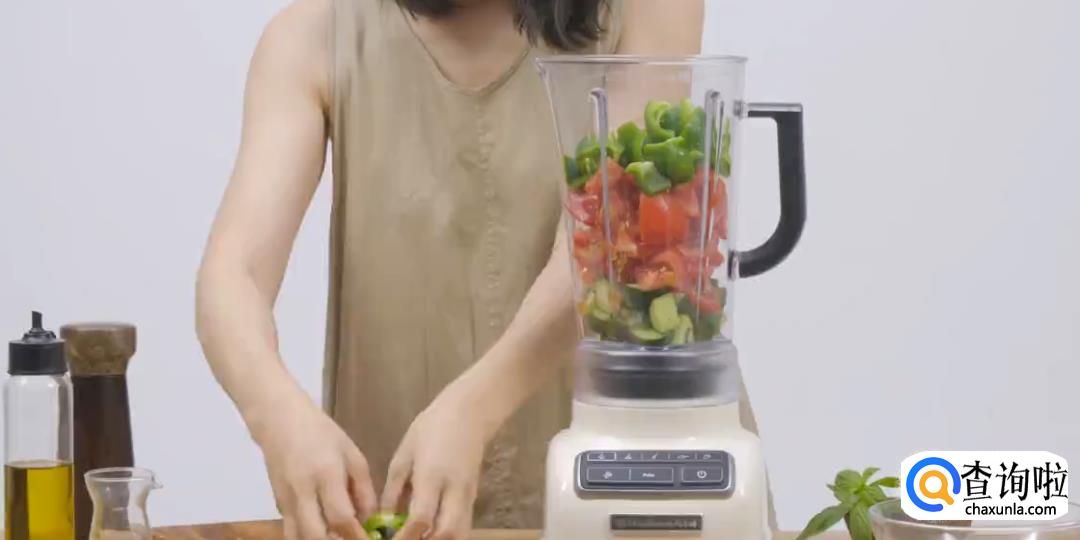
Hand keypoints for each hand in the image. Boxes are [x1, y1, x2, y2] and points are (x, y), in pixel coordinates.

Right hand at [253, 396, 376, 539]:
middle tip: (351, 539)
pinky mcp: (277, 505)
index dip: (356, 536)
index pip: (341, 518)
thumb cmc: (322, 433)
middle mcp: (303, 491)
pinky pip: (292, 529)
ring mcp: (286, 500)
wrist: (280, 421)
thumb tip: (370, 520)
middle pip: (316, 535)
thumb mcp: (352, 455)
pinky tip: (323, 529)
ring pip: (298, 538)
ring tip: (337, 536)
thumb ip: (364, 490)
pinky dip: (307, 535)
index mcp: (326, 474)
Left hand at [381, 388, 488, 539]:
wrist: (469, 413)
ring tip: (419, 539)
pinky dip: (449, 536)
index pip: (421, 517)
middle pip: (446, 533)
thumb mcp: (404, 454)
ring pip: (460, 534)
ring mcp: (468, 495)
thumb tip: (383, 519)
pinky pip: (464, 526)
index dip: (406, 536)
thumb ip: (393, 489)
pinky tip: (433, 534)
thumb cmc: (431, 428)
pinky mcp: (475, 497)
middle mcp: (454, 489)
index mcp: (432, 475)